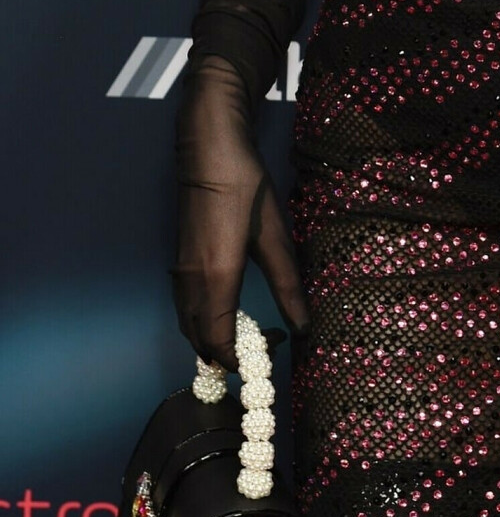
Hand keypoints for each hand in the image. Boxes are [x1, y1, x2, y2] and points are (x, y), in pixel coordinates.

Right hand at [169, 55, 310, 371]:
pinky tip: (223, 313)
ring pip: (187, 322)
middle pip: (196, 338)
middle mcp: (190, 281)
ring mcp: (180, 269)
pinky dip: (200, 320)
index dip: (235, 361)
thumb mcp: (275, 236)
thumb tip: (303, 328)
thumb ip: (288, 285)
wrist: (209, 147)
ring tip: (244, 340)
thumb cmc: (245, 188)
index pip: (217, 340)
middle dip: (222, 355)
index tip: (259, 368)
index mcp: (215, 278)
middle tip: (256, 355)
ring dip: (208, 338)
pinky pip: (184, 305)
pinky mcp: (179, 258)